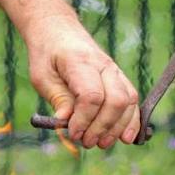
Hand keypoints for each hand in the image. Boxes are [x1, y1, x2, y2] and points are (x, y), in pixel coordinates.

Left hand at [25, 16, 140, 148]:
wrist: (58, 31)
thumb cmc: (47, 55)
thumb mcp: (42, 76)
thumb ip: (57, 98)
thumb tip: (66, 123)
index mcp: (80, 61)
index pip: (92, 95)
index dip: (84, 119)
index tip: (72, 133)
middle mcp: (103, 64)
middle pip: (115, 100)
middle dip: (103, 127)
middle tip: (86, 142)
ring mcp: (115, 70)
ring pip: (128, 102)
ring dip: (117, 128)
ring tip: (101, 143)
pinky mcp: (120, 78)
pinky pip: (133, 101)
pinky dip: (132, 121)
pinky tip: (126, 138)